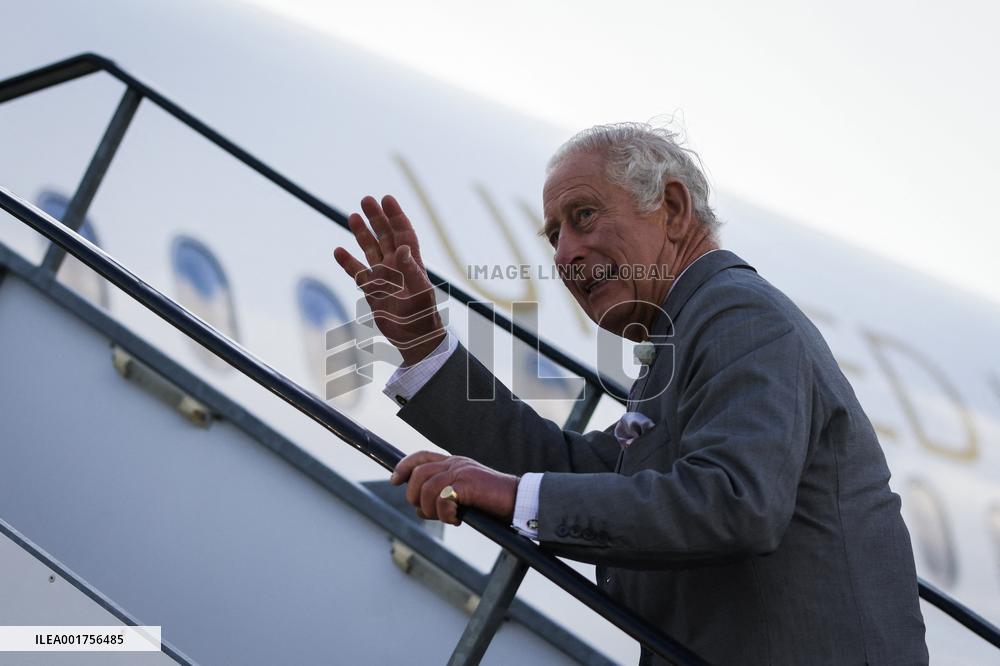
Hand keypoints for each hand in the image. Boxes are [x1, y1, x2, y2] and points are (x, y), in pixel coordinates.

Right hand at [333, 195, 444, 365]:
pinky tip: (338, 250)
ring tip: (352, 216)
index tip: (386, 199)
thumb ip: (411, 270)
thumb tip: (401, 248)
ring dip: (362, 234)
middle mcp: (396, 266)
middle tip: (365, 200)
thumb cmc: (423, 316)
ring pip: (370, 250)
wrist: (414, 339)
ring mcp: (384, 277)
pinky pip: (357, 272)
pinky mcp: (372, 291)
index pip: (403, 233)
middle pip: (385, 236)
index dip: (396, 216)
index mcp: (411, 262)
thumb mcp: (420, 292)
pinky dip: (348, 262)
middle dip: (377, 218)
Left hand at [390, 451, 518, 525]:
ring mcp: (460, 471)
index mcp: (454, 462)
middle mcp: (455, 463)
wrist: (518, 500)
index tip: (394, 480)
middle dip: (415, 496)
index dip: (403, 466)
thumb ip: (445, 494)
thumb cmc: (493, 501)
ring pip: (426, 488)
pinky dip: (444, 514)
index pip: (421, 456)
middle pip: (418, 473)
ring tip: (446, 517)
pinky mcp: (466, 483)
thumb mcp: (465, 494)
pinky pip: (441, 498)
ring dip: (430, 509)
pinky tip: (457, 519)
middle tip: (428, 512)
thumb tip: (421, 507)